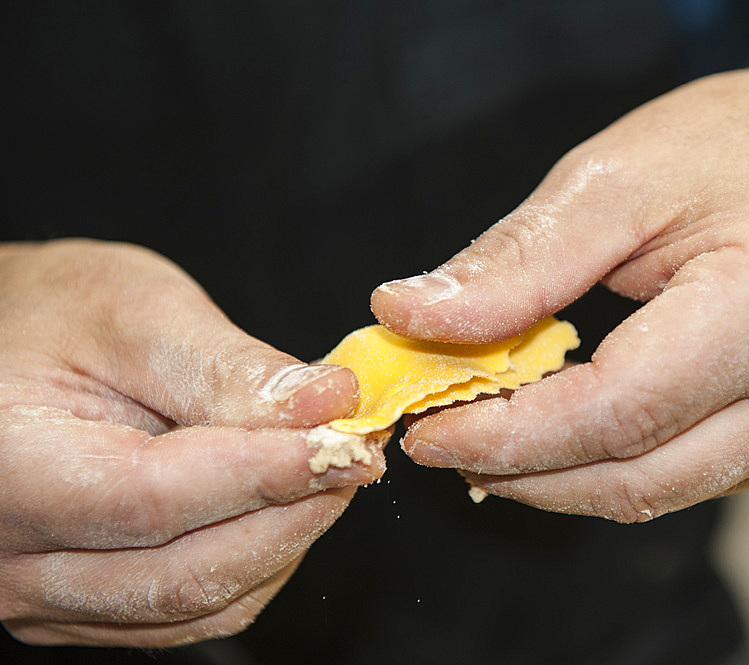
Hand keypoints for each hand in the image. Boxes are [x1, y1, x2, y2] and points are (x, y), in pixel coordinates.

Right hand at [0, 239, 381, 645]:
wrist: (12, 349)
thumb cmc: (56, 317)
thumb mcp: (140, 315)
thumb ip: (232, 369)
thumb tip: (328, 406)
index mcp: (5, 466)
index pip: (153, 498)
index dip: (265, 475)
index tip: (344, 442)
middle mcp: (11, 556)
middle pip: (183, 573)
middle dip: (292, 513)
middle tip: (354, 454)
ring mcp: (43, 595)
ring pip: (198, 604)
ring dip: (284, 540)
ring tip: (325, 468)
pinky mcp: (84, 608)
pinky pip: (191, 613)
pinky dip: (257, 561)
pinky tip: (284, 502)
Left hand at [372, 64, 748, 521]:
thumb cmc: (735, 146)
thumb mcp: (614, 178)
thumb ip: (516, 264)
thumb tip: (408, 318)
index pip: (620, 412)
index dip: (511, 436)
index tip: (428, 432)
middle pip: (640, 478)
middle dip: (526, 471)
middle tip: (445, 440)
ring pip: (663, 491)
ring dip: (564, 474)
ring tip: (494, 435)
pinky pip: (695, 475)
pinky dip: (619, 460)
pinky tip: (573, 425)